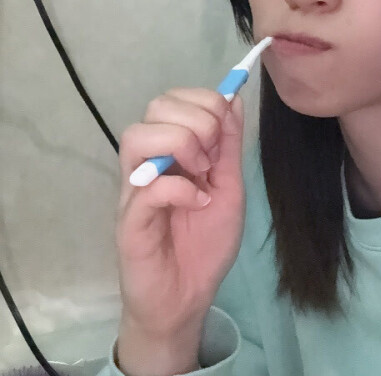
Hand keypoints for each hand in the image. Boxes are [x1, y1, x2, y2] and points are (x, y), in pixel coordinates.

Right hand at [115, 89, 245, 374]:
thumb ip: (229, 144)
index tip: (224, 133)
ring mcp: (135, 190)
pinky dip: (181, 187)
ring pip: (138, 136)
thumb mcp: (229, 185)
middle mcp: (147, 162)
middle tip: (213, 156)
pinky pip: (147, 187)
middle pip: (155, 107)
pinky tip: (200, 202)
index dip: (203, 102)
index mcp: (170, 151)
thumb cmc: (205, 242)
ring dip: (181, 144)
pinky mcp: (130, 221)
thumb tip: (234, 99)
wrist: (187, 297)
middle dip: (197, 119)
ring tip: (202, 173)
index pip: (172, 99)